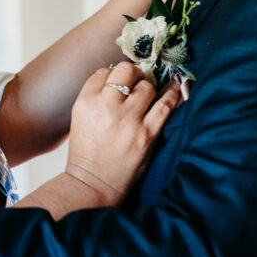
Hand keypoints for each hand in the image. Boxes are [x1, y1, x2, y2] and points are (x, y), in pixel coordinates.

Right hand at [65, 62, 181, 203]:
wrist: (93, 184)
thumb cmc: (87, 153)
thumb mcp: (80, 118)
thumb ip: (95, 97)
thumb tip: (119, 79)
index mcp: (86, 102)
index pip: (103, 72)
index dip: (113, 75)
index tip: (119, 81)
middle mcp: (106, 107)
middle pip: (126, 71)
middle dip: (132, 74)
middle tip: (136, 81)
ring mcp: (128, 120)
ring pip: (146, 86)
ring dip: (148, 88)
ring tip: (147, 96)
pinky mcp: (147, 134)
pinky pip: (165, 105)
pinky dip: (172, 94)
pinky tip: (176, 87)